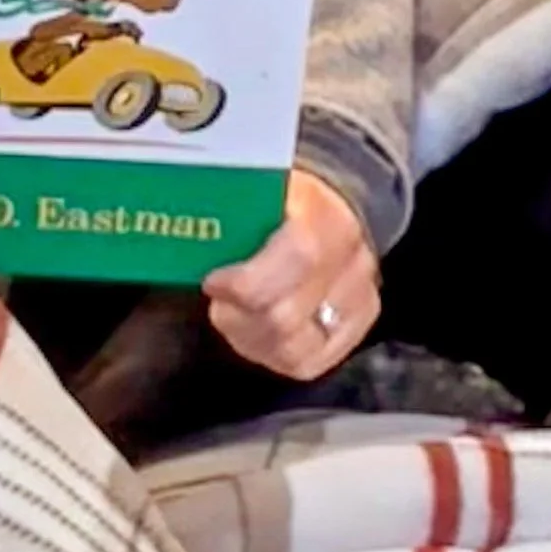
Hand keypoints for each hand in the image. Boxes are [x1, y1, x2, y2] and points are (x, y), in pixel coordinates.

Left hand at [201, 169, 377, 379]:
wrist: (334, 207)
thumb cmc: (281, 200)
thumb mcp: (257, 188)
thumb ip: (229, 208)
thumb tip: (190, 231)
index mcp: (325, 217)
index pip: (298, 258)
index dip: (246, 281)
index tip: (212, 280)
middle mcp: (352, 262)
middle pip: (287, 316)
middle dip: (238, 314)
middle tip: (220, 298)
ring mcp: (360, 299)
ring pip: (293, 348)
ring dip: (249, 336)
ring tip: (235, 313)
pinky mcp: (358, 328)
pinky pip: (306, 363)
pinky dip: (270, 353)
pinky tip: (256, 331)